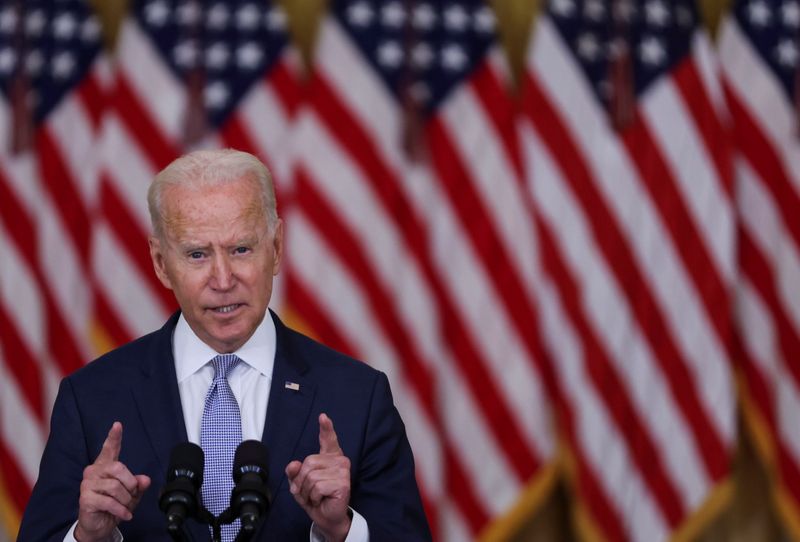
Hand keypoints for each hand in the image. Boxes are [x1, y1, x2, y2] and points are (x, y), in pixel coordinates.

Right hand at [74, 422, 150, 541]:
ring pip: (115, 487)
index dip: (114, 437)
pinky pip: (109, 502)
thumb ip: (138, 485)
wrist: (98, 526)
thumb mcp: (131, 494)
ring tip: (124, 506)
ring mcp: (87, 485)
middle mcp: (94, 472)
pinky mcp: (85, 499)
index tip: (117, 425)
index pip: (109, 448)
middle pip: (118, 468)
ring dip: (125, 500)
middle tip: (131, 494)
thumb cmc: (113, 505)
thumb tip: (145, 480)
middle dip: (130, 483)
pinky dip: (121, 510)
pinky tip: (124, 514)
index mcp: (105, 466)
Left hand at [285, 413, 351, 541]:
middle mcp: (339, 461)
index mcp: (330, 457)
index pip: (328, 439)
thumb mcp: (299, 484)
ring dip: (307, 492)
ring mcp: (343, 471)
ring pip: (311, 476)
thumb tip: (293, 464)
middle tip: (310, 492)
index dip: (326, 428)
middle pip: (308, 462)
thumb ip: (295, 472)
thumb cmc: (316, 498)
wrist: (327, 517)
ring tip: (316, 496)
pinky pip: (317, 487)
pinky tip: (322, 500)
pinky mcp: (343, 483)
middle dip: (302, 481)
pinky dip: (313, 497)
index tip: (323, 416)